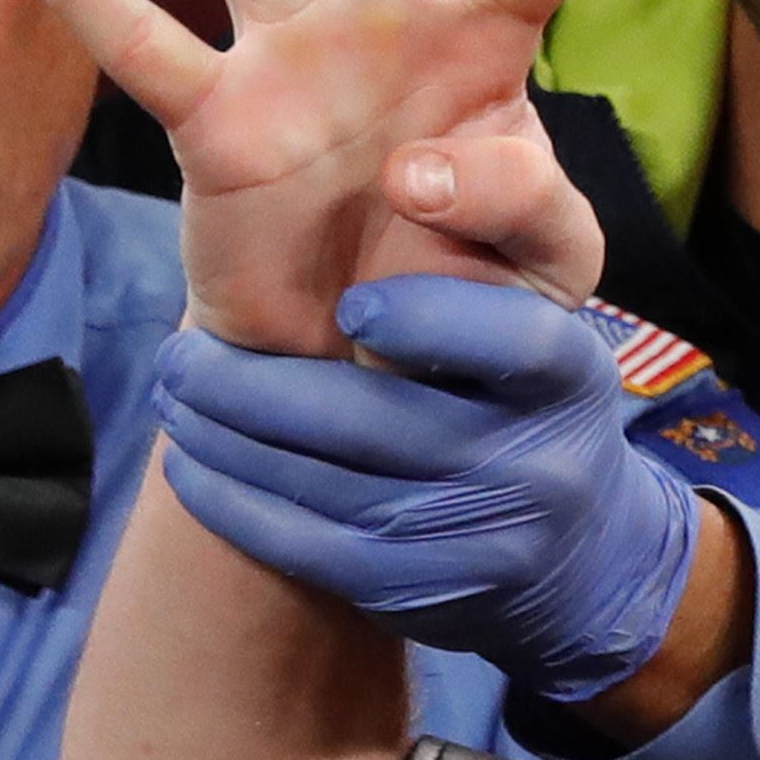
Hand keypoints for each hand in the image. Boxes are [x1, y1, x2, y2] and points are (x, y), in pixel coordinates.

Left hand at [149, 275, 703, 705]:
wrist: (584, 555)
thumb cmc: (532, 389)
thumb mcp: (549, 304)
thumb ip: (499, 220)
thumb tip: (407, 164)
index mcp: (569, 374)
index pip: (516, 342)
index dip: (432, 319)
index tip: (353, 303)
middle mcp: (534, 466)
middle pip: (381, 424)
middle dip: (261, 387)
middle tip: (183, 353)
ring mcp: (477, 542)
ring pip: (327, 488)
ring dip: (228, 440)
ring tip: (175, 393)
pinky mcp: (422, 595)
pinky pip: (309, 551)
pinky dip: (237, 503)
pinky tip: (192, 462)